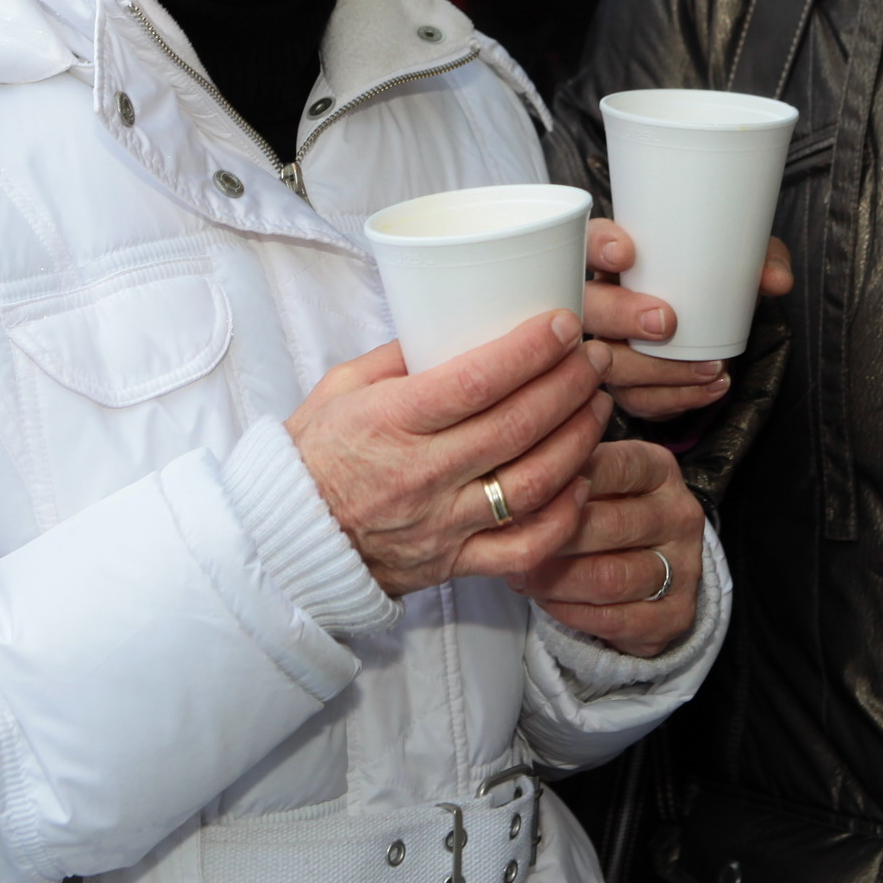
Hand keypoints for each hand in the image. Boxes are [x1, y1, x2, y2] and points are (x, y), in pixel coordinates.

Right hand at [285, 310, 613, 597]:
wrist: (284, 542)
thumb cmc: (313, 454)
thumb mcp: (342, 388)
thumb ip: (399, 355)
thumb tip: (453, 320)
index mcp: (391, 421)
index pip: (476, 380)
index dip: (530, 350)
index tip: (563, 324)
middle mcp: (422, 473)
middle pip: (517, 425)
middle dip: (569, 384)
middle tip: (593, 357)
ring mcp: (443, 522)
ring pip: (533, 482)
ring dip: (578, 439)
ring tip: (597, 404)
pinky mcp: (456, 562)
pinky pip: (524, 547)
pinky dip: (563, 516)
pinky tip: (581, 480)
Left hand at [509, 440, 705, 658]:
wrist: (647, 573)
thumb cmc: (605, 516)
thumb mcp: (592, 484)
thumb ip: (562, 483)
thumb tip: (514, 500)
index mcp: (660, 470)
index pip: (610, 467)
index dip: (560, 485)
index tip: (521, 502)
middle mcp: (680, 514)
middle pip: (608, 526)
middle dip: (551, 541)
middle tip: (513, 548)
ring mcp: (686, 566)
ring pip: (609, 578)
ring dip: (555, 582)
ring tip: (523, 578)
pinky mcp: (676, 614)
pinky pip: (614, 619)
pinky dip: (570, 612)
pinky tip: (548, 602)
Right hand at [582, 219, 791, 421]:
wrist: (719, 332)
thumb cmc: (715, 282)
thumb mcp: (742, 262)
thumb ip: (762, 261)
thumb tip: (776, 280)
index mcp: (617, 261)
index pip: (587, 242)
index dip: (597, 246)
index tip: (626, 253)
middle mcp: (603, 303)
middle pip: (587, 310)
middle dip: (620, 315)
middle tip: (666, 323)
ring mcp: (609, 348)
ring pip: (610, 362)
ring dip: (658, 370)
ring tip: (710, 368)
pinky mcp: (627, 386)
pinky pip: (637, 400)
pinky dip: (677, 398)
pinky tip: (711, 388)